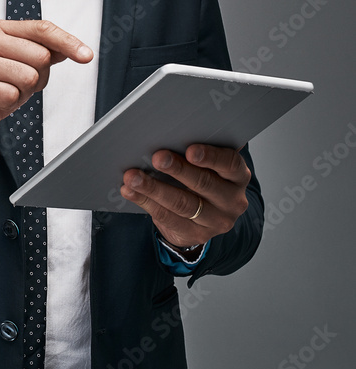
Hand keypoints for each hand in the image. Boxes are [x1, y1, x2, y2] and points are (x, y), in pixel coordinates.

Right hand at [0, 19, 92, 177]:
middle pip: (39, 56)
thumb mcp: (22, 66)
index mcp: (0, 29)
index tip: (87, 56)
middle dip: (37, 78)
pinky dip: (8, 104)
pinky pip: (9, 95)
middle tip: (17, 85)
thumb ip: (44, 53)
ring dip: (22, 93)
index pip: (42, 29)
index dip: (68, 43)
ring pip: (27, 77)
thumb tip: (72, 49)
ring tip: (3, 92)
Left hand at [120, 144, 250, 248]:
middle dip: (178, 169)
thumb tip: (165, 133)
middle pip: (204, 184)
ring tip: (133, 176)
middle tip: (156, 157)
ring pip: (183, 204)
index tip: (190, 150)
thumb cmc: (202, 177)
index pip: (230, 164)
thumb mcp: (207, 165)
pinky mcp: (196, 235)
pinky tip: (130, 191)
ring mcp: (216, 221)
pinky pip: (168, 218)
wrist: (203, 217)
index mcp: (238, 176)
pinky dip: (146, 202)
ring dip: (154, 188)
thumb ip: (195, 152)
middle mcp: (233, 200)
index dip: (211, 156)